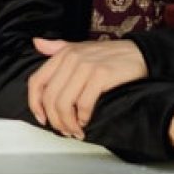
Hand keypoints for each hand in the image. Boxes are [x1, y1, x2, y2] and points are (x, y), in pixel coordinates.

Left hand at [26, 37, 144, 139]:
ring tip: (76, 131)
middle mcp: (71, 58)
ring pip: (64, 103)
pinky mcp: (101, 75)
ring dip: (68, 123)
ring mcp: (86, 66)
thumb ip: (57, 47)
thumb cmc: (109, 55)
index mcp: (62, 53)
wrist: (138, 52)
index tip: (42, 119)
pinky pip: (83, 104)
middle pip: (50, 98)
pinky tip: (86, 121)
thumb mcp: (80, 48)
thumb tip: (36, 42)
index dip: (35, 104)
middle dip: (55, 120)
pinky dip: (82, 118)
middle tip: (64, 131)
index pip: (36, 81)